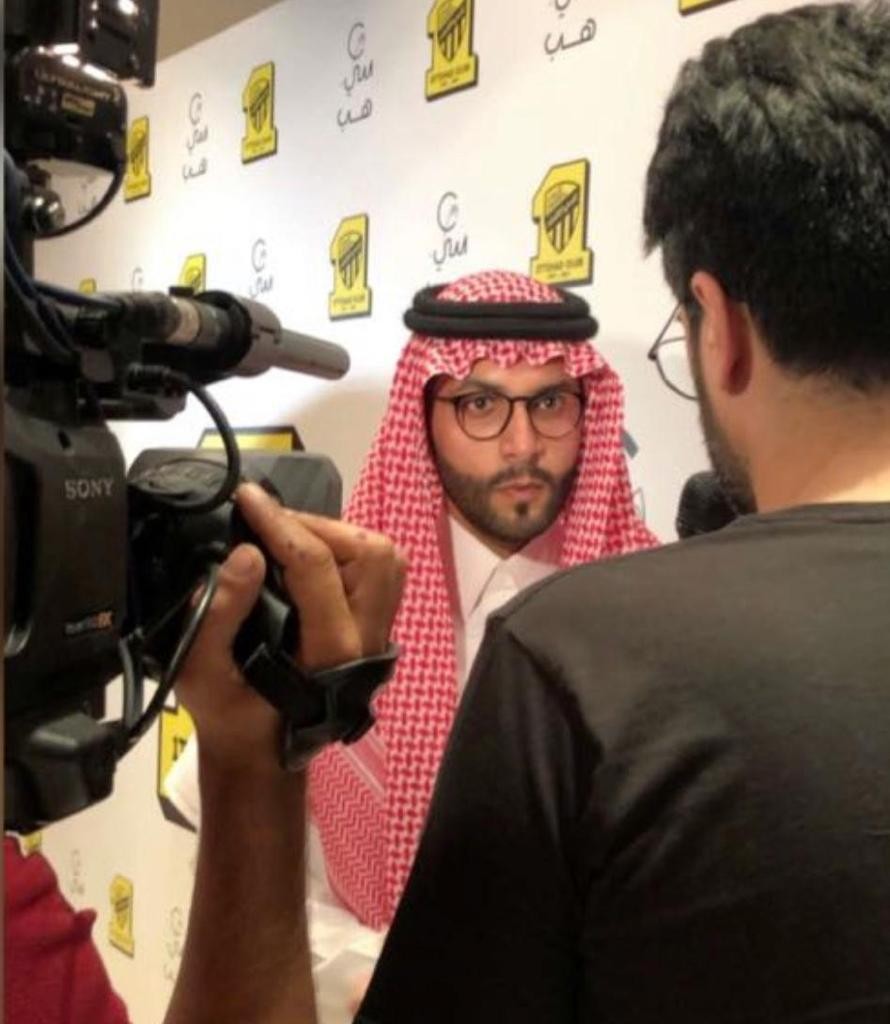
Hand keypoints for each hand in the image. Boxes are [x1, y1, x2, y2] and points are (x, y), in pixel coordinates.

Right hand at [173, 483, 405, 772]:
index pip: (317, 568)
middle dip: (317, 527)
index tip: (245, 496)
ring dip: (336, 533)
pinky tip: (306, 549)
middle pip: (368, 555)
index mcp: (330, 653)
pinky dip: (346, 547)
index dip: (278, 523)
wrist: (264, 749)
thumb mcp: (201, 672)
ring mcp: (381, 631)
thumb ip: (218, 614)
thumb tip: (246, 551)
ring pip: (383, 557)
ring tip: (286, 532)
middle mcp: (368, 639)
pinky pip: (379, 568)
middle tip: (267, 520)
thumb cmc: (230, 713)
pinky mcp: (378, 623)